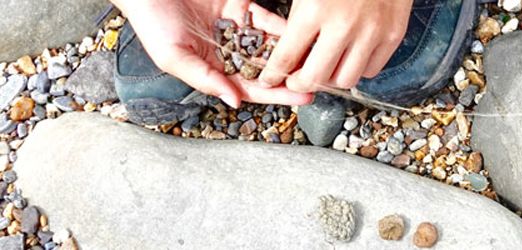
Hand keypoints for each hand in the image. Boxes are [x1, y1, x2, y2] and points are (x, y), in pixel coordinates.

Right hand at [111, 0, 313, 107]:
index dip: (278, 95)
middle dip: (293, 76)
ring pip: (271, 45)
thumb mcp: (173, 56)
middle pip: (268, 70)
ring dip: (294, 53)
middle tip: (320, 81)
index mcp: (213, 70)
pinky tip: (302, 34)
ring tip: (318, 61)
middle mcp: (227, 52)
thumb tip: (235, 102)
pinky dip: (284, 27)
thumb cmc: (152, 21)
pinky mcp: (241, 6)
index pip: (251, 88)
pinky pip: (267, 19)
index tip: (303, 98)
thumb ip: (205, 79)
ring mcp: (236, 29)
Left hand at [258, 0, 412, 92]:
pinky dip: (358, 69)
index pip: (286, 57)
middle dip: (300, 82)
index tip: (269, 80)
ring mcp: (371, 32)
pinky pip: (371, 70)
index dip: (273, 74)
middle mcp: (344, 25)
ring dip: (331, 78)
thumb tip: (287, 53)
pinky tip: (350, 56)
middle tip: (296, 78)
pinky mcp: (393, 35)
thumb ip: (296, 19)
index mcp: (315, 9)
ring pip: (345, 80)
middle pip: (315, 78)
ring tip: (326, 66)